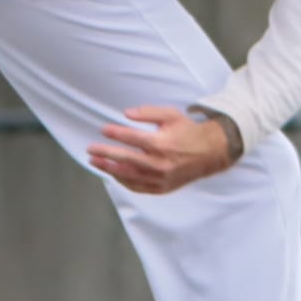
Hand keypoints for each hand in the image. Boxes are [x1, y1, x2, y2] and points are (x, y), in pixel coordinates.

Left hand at [87, 105, 236, 194]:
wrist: (210, 153)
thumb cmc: (187, 131)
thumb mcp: (171, 115)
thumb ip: (148, 113)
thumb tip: (126, 113)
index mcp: (162, 144)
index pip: (132, 138)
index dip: (115, 133)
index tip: (103, 129)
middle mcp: (160, 163)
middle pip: (126, 160)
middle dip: (105, 154)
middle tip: (90, 150)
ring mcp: (161, 178)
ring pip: (130, 176)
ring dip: (110, 170)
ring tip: (96, 163)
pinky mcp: (163, 188)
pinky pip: (138, 187)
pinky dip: (124, 181)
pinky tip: (113, 174)